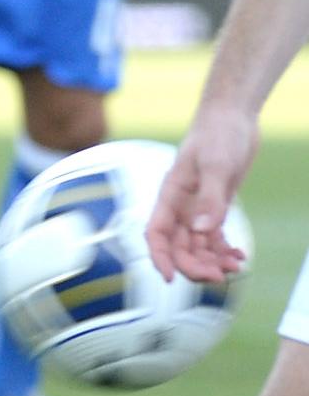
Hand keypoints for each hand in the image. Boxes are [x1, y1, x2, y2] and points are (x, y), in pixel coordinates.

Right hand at [147, 102, 257, 280]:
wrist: (232, 117)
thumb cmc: (218, 135)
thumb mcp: (216, 166)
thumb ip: (211, 199)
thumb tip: (202, 231)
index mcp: (171, 196)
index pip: (156, 233)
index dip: (159, 257)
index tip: (170, 278)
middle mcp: (181, 206)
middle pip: (179, 246)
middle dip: (194, 265)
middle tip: (218, 277)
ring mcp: (198, 207)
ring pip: (198, 245)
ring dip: (212, 261)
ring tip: (234, 268)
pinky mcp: (215, 206)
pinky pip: (214, 236)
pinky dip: (224, 250)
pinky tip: (239, 257)